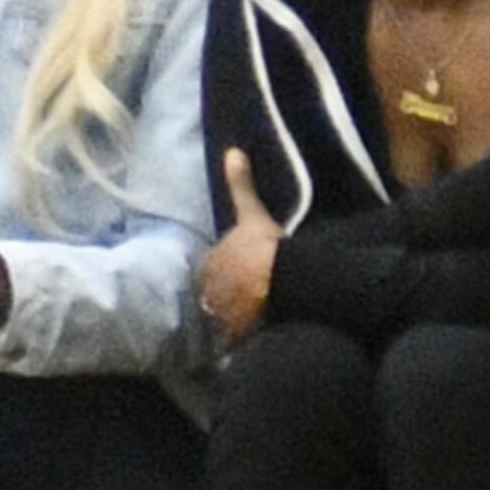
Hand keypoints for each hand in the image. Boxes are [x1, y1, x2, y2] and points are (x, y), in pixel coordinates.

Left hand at [200, 146, 282, 345]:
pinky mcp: (237, 334)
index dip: (227, 269)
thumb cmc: (264, 247)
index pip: (214, 267)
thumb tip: (233, 153)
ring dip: (234, 315)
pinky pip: (237, 337)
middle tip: (250, 293)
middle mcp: (209, 290)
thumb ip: (241, 186)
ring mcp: (222, 314)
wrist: (280, 281)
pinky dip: (243, 336)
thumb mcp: (252, 214)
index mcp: (210, 263)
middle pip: (217, 293)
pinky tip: (256, 335)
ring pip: (225, 315)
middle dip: (228, 293)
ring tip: (255, 314)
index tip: (243, 271)